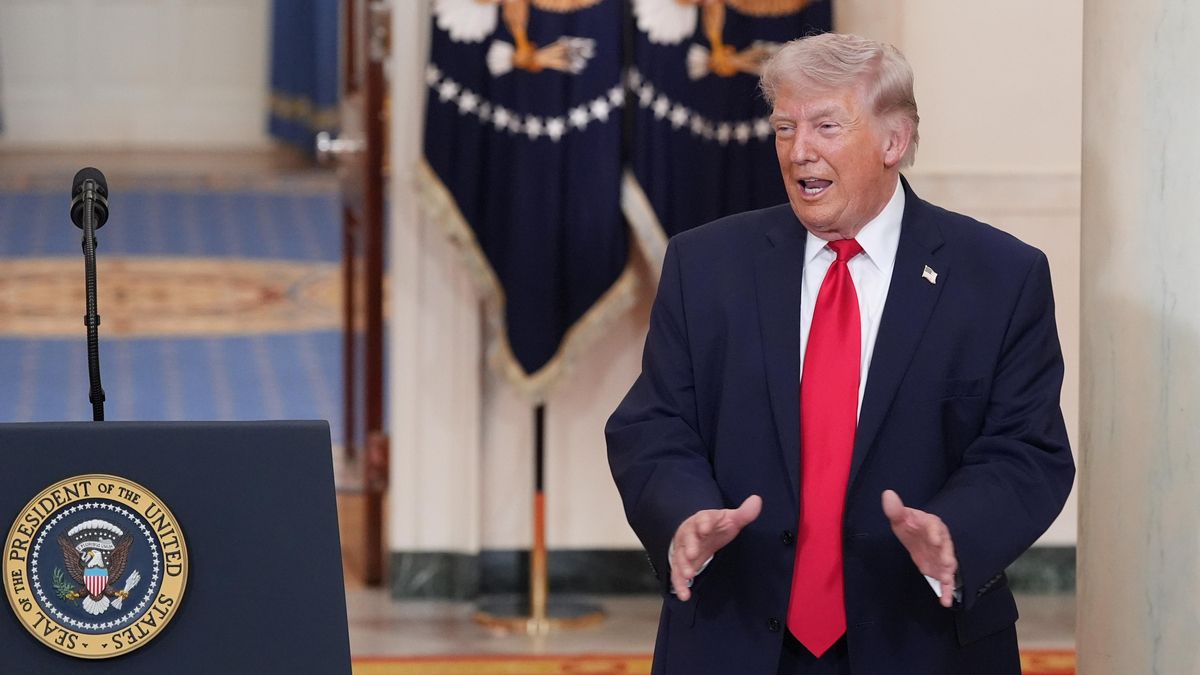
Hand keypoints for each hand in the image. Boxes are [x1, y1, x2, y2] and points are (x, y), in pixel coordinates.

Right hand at [670, 495, 761, 600]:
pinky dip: (679, 585)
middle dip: (689, 546)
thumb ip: (743, 513)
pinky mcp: (681, 564)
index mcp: (703, 520)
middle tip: (692, 554)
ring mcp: (683, 550)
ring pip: (680, 557)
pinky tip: (684, 595)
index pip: (703, 519)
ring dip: (682, 566)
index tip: (706, 528)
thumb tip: (757, 500)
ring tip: (688, 575)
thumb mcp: (730, 519)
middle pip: (688, 539)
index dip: (704, 523)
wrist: (697, 533)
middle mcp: (690, 534)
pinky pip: (677, 574)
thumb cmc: (715, 526)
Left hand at [882, 490, 957, 607]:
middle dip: (947, 555)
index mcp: (931, 525)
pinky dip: (947, 591)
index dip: (935, 533)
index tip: (934, 539)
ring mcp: (943, 556)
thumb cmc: (912, 525)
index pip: (935, 526)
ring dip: (949, 573)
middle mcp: (941, 540)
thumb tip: (887, 494)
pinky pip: (946, 581)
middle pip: (946, 547)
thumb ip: (895, 509)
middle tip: (948, 563)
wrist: (919, 536)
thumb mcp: (901, 518)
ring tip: (948, 581)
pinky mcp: (941, 569)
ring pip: (948, 564)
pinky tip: (945, 601)